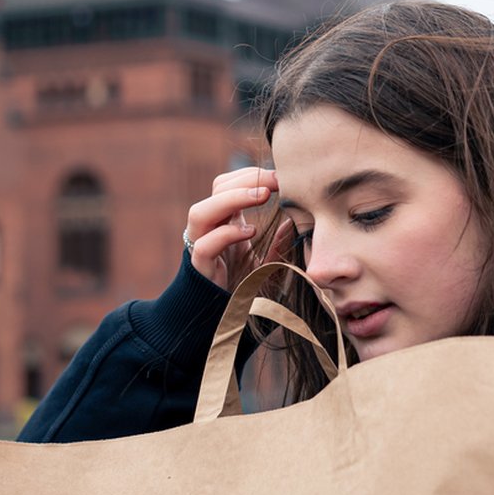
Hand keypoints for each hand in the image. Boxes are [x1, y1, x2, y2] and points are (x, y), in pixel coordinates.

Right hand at [184, 167, 291, 289]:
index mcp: (225, 221)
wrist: (225, 319)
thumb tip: (293, 221)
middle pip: (217, 189)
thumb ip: (278, 243)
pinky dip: (227, 235)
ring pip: (201, 212)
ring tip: (263, 197)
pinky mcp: (200, 268)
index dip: (253, 175)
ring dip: (232, 199)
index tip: (281, 176)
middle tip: (276, 182)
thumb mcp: (267, 262)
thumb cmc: (245, 287)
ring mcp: (201, 246)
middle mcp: (211, 229)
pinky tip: (251, 232)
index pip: (230, 184)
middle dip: (247, 180)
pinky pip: (205, 245)